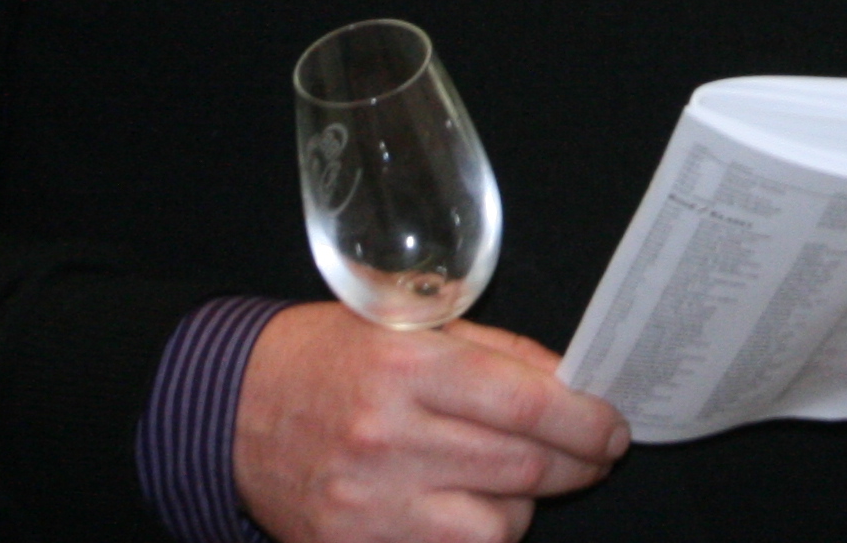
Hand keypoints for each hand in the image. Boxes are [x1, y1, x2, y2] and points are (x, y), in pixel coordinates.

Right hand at [233, 307, 625, 542]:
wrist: (232, 411)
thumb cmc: (330, 357)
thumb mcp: (411, 325)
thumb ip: (495, 353)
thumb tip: (572, 385)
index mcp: (408, 364)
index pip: (528, 404)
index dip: (586, 422)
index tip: (614, 427)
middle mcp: (389, 436)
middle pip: (523, 468)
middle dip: (577, 464)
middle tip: (595, 455)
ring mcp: (370, 503)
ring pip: (496, 527)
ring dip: (523, 507)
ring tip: (515, 483)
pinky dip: (475, 538)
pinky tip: (469, 513)